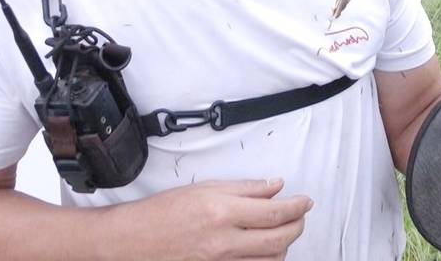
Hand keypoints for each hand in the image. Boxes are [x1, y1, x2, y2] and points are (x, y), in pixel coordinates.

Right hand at [115, 178, 312, 259]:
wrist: (134, 240)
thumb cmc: (164, 211)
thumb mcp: (204, 188)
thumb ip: (245, 188)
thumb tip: (275, 186)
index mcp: (222, 212)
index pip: (275, 212)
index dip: (297, 207)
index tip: (306, 201)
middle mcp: (224, 241)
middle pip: (279, 239)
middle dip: (298, 226)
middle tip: (302, 215)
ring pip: (271, 259)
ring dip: (286, 245)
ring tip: (286, 230)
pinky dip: (267, 260)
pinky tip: (267, 249)